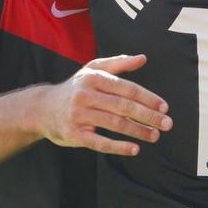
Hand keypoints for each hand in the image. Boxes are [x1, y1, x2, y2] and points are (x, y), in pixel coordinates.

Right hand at [38, 54, 172, 155]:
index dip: (148, 98)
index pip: (127, 88)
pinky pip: (99, 142)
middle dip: (148, 116)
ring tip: (155, 136)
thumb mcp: (92, 70)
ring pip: (114, 124)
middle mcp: (85, 95)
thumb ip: (118, 63)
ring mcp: (78, 115)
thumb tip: (143, 58)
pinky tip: (134, 149)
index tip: (165, 107)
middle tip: (167, 124)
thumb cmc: (75, 88)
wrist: (40, 108)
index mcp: (93, 78)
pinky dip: (118, 147)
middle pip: (123, 106)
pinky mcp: (73, 134)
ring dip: (138, 131)